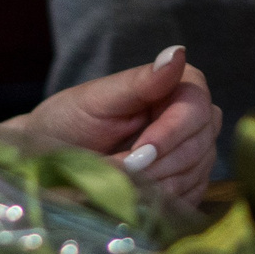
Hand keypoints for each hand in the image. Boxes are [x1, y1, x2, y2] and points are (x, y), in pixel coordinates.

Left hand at [9, 45, 220, 204]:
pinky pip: (188, 197)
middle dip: (156, 164)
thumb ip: (141, 81)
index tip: (138, 153)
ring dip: (153, 184)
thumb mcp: (99, 99)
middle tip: (117, 171)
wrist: (54, 160)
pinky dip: (159, 201)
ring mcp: (195, 152)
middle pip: (199, 144)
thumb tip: (177, 52)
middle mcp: (195, 117)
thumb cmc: (72, 120)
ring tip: (117, 181)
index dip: (170, 133)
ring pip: (194, 174)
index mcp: (178, 84)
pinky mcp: (188, 184)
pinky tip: (133, 195)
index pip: (195, 108)